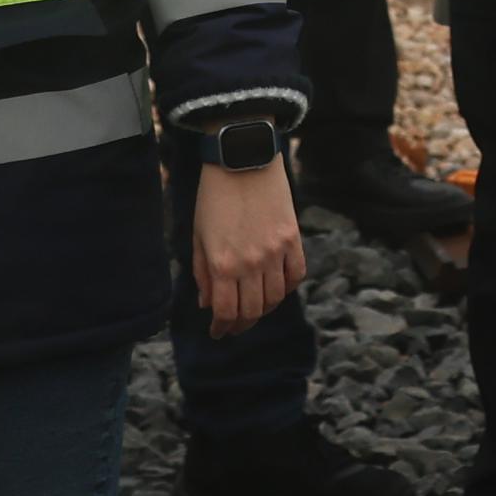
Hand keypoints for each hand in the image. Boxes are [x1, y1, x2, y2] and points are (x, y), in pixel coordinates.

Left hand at [195, 158, 306, 334]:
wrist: (243, 162)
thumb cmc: (214, 198)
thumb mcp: (198, 237)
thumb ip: (202, 273)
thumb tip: (208, 303)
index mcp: (222, 264)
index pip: (225, 311)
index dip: (221, 328)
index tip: (217, 333)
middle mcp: (251, 263)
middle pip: (253, 310)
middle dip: (242, 324)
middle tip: (235, 325)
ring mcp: (275, 252)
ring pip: (276, 297)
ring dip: (265, 309)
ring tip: (255, 308)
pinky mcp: (293, 239)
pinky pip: (296, 275)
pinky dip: (287, 287)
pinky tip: (276, 287)